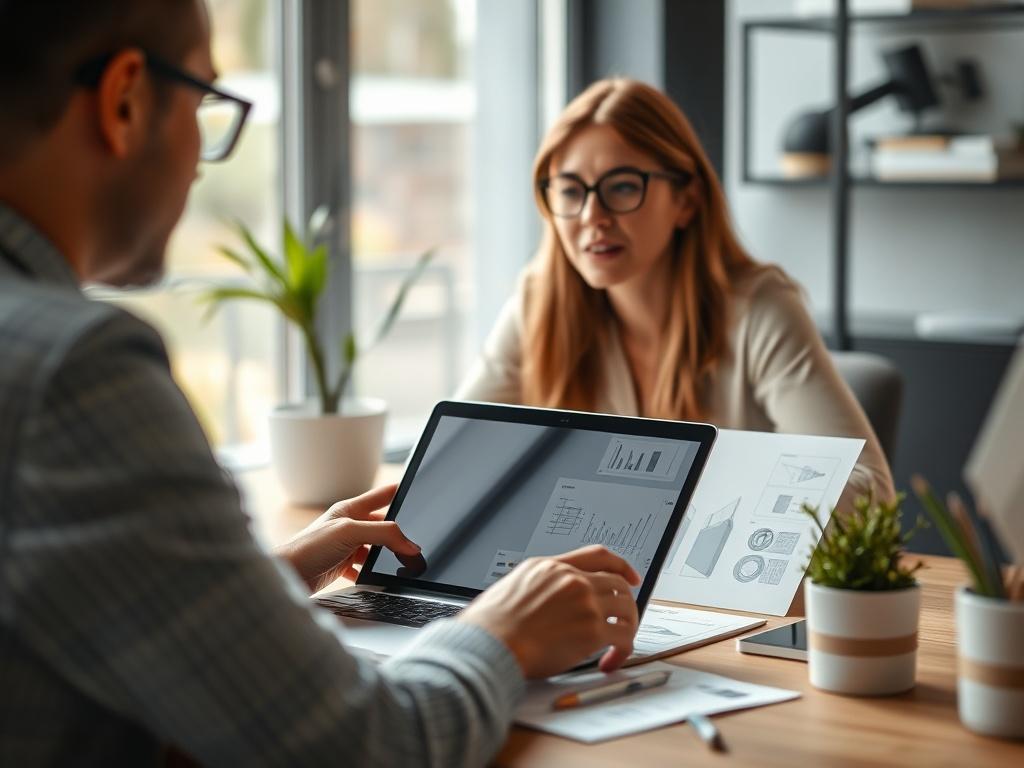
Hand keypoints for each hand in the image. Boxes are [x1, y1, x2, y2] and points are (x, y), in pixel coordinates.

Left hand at [276, 484, 420, 593]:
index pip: (382, 496)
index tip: (417, 491)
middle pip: (383, 526)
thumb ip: (383, 534)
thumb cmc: (307, 548)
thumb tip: (410, 545)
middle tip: (417, 542)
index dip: (400, 492)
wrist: (285, 576)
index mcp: (350, 510)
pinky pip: (365, 569)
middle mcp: (349, 526)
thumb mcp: (350, 532)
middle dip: (399, 533)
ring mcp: (345, 547)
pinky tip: (380, 578)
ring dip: (388, 556)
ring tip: (402, 564)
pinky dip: (374, 574)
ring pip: (376, 549)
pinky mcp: (341, 567)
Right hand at [458, 545, 640, 677]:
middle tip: (625, 620)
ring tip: (617, 645)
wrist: (489, 644)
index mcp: (550, 567)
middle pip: (617, 582)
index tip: (630, 576)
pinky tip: (608, 662)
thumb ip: (538, 588)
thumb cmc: (490, 627)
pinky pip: (623, 638)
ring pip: (626, 608)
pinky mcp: (591, 629)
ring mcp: (584, 602)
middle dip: (625, 603)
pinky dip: (622, 652)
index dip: (620, 564)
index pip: (597, 555)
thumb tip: (549, 603)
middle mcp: (571, 579)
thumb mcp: (511, 588)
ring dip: (627, 628)